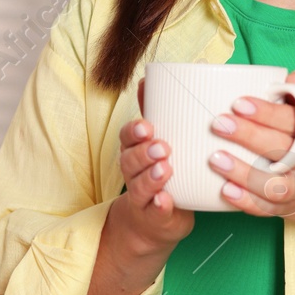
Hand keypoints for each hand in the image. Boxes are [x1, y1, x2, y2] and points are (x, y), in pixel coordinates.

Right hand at [107, 78, 194, 254]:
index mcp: (134, 150)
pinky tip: (165, 201)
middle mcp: (133, 172)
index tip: (147, 126)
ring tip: (166, 170)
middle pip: (129, 160)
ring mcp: (142, 197)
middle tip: (162, 146)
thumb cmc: (162, 172)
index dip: (134, 131)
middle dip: (143, 152)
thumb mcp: (158, 141)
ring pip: (139, 185)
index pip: (127, 137)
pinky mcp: (153, 217)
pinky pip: (153, 212)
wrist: (153, 222)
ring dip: (151, 177)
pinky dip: (158, 206)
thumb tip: (167, 73)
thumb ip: (159, 111)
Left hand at [206, 71, 294, 232]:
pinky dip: (246, 201)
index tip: (239, 103)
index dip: (267, 111)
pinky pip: (267, 208)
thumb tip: (289, 76)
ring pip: (272, 183)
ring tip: (215, 158)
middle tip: (219, 124)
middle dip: (248, 135)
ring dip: (242, 172)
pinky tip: (226, 190)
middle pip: (280, 148)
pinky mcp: (289, 208)